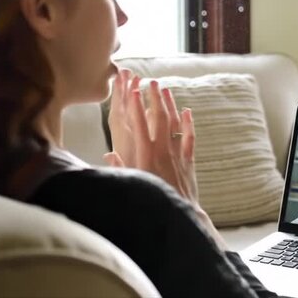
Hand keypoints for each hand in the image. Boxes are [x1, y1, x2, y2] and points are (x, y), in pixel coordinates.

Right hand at [104, 70, 227, 249]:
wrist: (177, 214)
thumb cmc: (150, 199)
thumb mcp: (131, 183)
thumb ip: (119, 168)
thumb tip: (107, 155)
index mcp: (145, 154)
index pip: (139, 124)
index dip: (136, 106)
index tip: (133, 90)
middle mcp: (162, 150)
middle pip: (158, 118)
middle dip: (154, 98)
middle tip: (151, 83)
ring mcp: (177, 154)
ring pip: (174, 124)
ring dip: (170, 106)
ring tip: (165, 90)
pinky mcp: (188, 160)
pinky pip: (189, 138)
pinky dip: (188, 124)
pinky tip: (187, 111)